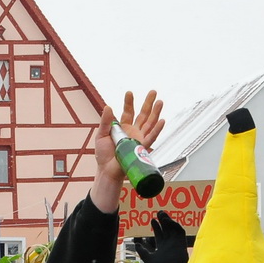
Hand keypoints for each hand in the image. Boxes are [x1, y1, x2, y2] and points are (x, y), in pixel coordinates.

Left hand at [91, 90, 164, 210]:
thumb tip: (108, 107)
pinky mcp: (141, 148)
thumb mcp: (101, 135)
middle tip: (153, 92)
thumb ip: (105, 121)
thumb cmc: (104, 155)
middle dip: (148, 103)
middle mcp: (133, 132)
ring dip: (156, 113)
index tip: (129, 93)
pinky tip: (162, 121)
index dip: (129, 102)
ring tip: (160, 102)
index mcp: (123, 128)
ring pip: (150, 124)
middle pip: (143, 115)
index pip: (128, 112)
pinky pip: (151, 138)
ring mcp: (138, 139)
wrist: (107, 170)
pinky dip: (157, 130)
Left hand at [131, 211, 188, 262]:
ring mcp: (175, 241)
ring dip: (168, 221)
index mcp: (162, 246)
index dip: (156, 227)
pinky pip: (179, 231)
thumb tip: (136, 244)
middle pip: (166, 228)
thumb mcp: (148, 259)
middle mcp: (169, 242)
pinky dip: (175, 225)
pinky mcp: (181, 241)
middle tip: (158, 213)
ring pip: (172, 228)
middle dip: (162, 221)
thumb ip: (142, 251)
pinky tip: (168, 221)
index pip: (159, 234)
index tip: (152, 220)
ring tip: (162, 215)